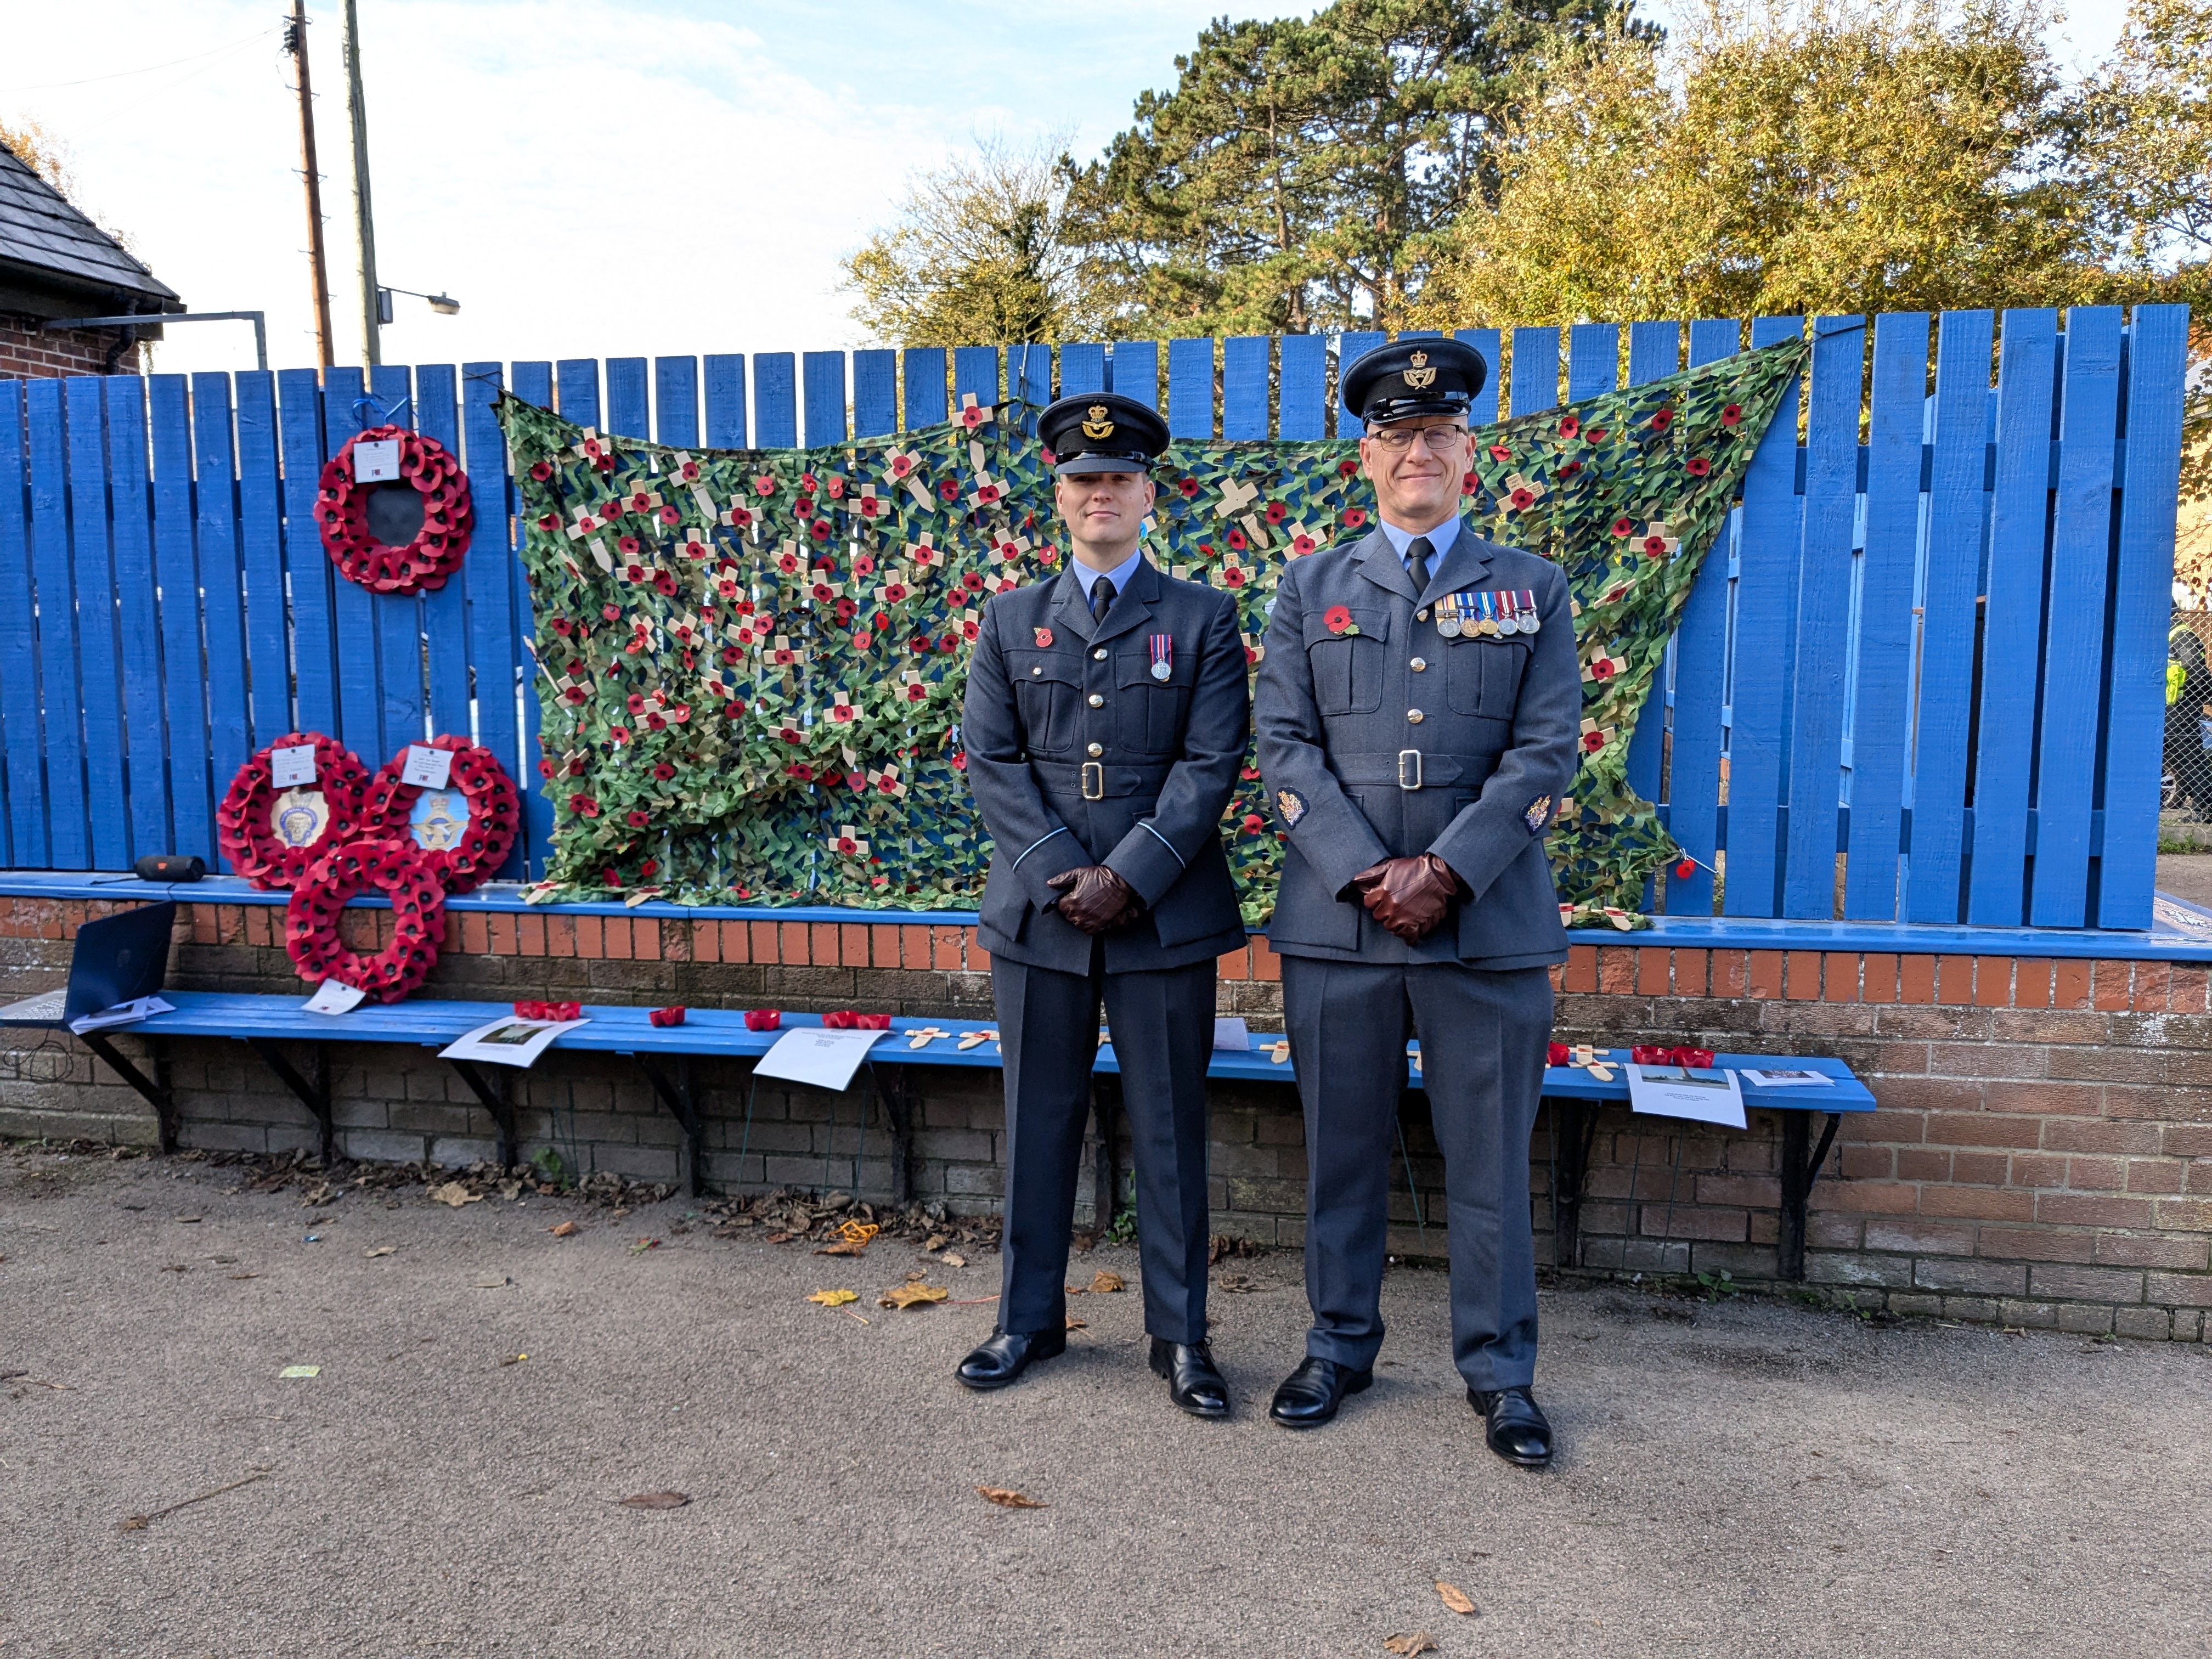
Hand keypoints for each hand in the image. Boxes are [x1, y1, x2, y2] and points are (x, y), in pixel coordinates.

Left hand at [1046, 866, 1141, 934]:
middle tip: (1081, 903)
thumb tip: (1049, 883)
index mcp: (1072, 900)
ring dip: (1080, 919)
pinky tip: (1091, 918)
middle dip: (1072, 910)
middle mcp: (1079, 912)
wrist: (1120, 883)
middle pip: (1069, 916)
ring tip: (1086, 910)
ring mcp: (1090, 919)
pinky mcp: (1100, 924)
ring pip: (1078, 924)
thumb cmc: (1100, 876)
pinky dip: (1088, 927)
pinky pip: (1089, 931)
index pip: (1061, 907)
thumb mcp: (1080, 873)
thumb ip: (1063, 879)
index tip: (1072, 898)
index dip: (1066, 902)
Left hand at [1349, 853, 1465, 941]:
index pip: (1368, 903)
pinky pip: (1406, 936)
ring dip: (1394, 923)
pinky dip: (1407, 936)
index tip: (1379, 900)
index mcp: (1383, 891)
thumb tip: (1355, 881)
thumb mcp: (1391, 866)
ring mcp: (1402, 916)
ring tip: (1401, 917)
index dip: (1374, 901)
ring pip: (1390, 927)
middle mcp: (1390, 905)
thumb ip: (1372, 874)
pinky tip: (1408, 933)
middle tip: (1392, 907)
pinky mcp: (1415, 923)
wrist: (1438, 875)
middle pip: (1378, 916)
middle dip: (1383, 912)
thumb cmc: (1415, 868)